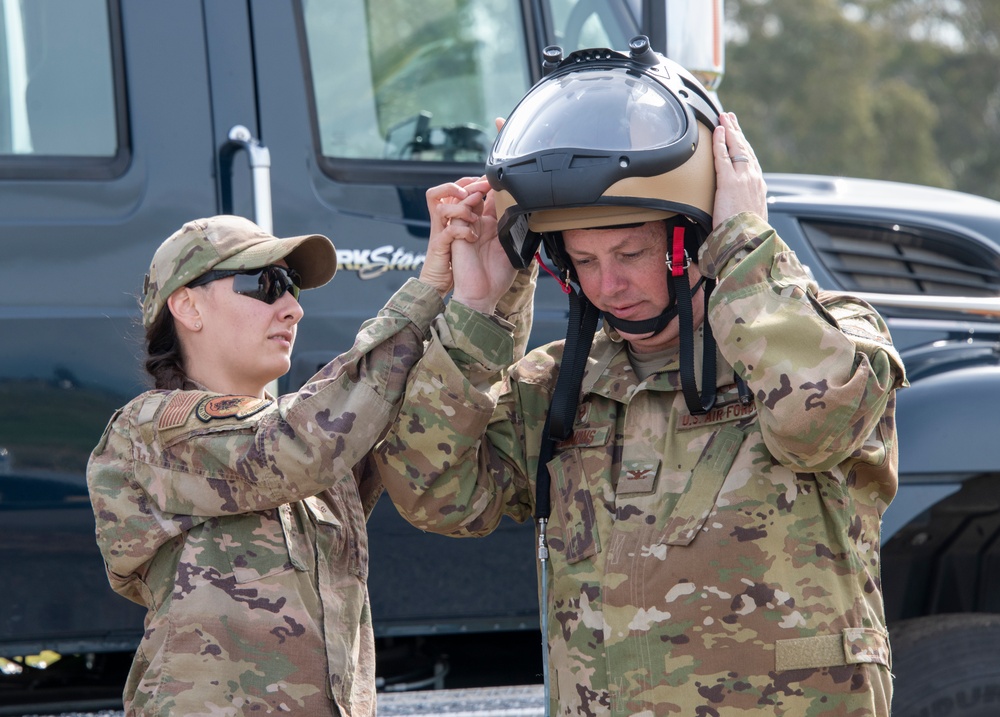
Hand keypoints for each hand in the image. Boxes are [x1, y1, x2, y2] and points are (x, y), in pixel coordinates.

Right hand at [419, 177, 491, 297]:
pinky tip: (473, 237)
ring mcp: (448, 233)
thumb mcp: (495, 243)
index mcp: (469, 221)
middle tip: (485, 185)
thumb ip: (501, 226)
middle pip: (454, 194)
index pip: (469, 194)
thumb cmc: (482, 269)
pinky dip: (461, 231)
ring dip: (461, 206)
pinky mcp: (442, 246)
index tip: (492, 180)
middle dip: (469, 186)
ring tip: (476, 214)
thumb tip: (517, 215)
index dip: (477, 184)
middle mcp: (457, 223)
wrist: (469, 292)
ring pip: (445, 207)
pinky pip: (448, 231)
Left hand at [712, 112, 767, 227]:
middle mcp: (754, 179)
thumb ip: (744, 209)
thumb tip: (738, 212)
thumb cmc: (747, 236)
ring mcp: (743, 178)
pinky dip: (719, 142)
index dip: (743, 146)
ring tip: (723, 118)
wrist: (749, 242)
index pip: (750, 160)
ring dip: (729, 130)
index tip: (738, 135)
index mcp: (759, 187)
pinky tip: (717, 131)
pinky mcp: (729, 182)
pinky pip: (723, 156)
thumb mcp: (750, 219)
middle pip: (744, 149)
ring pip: (735, 148)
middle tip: (730, 117)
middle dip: (736, 131)